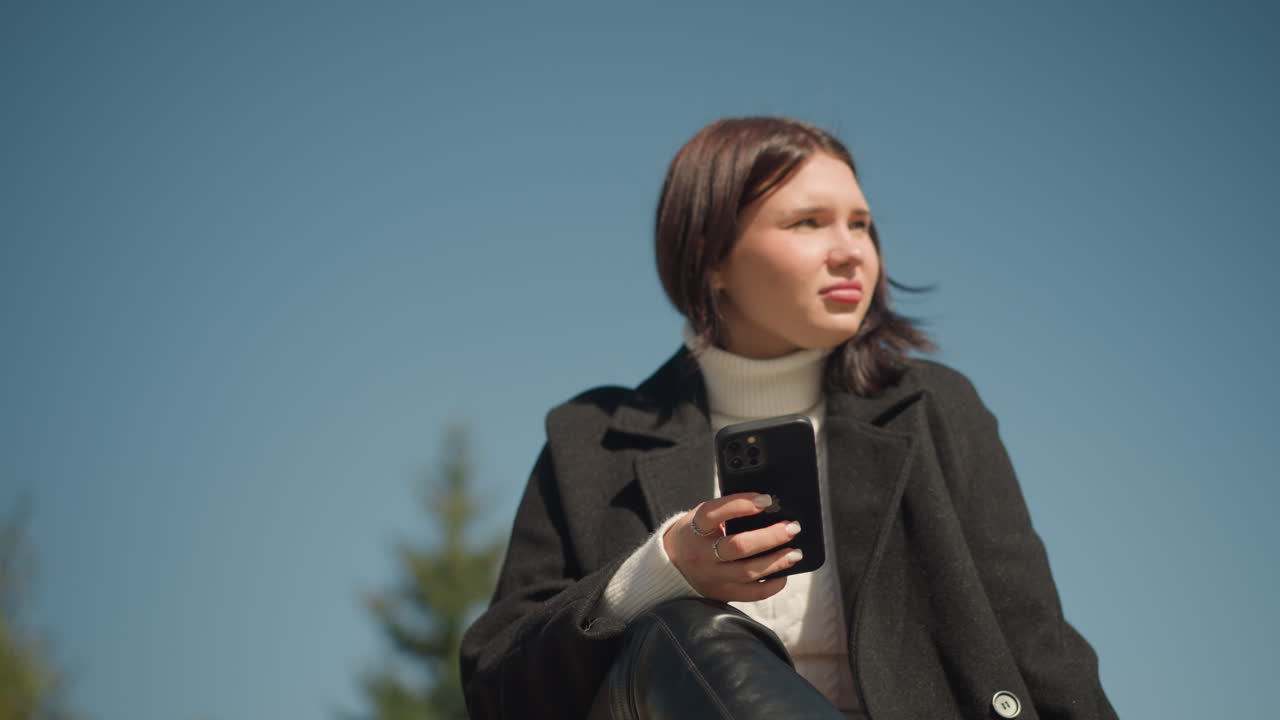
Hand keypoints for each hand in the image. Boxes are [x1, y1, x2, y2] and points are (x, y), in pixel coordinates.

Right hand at [663, 492, 803, 601]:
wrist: (671, 567)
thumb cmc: (694, 535)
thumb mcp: (699, 518)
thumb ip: (725, 512)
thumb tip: (766, 506)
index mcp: (694, 529)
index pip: (714, 513)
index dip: (740, 505)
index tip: (765, 500)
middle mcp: (702, 555)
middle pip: (738, 546)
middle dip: (769, 536)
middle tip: (791, 527)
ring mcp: (712, 577)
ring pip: (749, 572)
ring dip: (776, 562)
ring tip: (795, 552)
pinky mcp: (722, 593)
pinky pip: (752, 594)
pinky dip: (772, 585)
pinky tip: (783, 574)